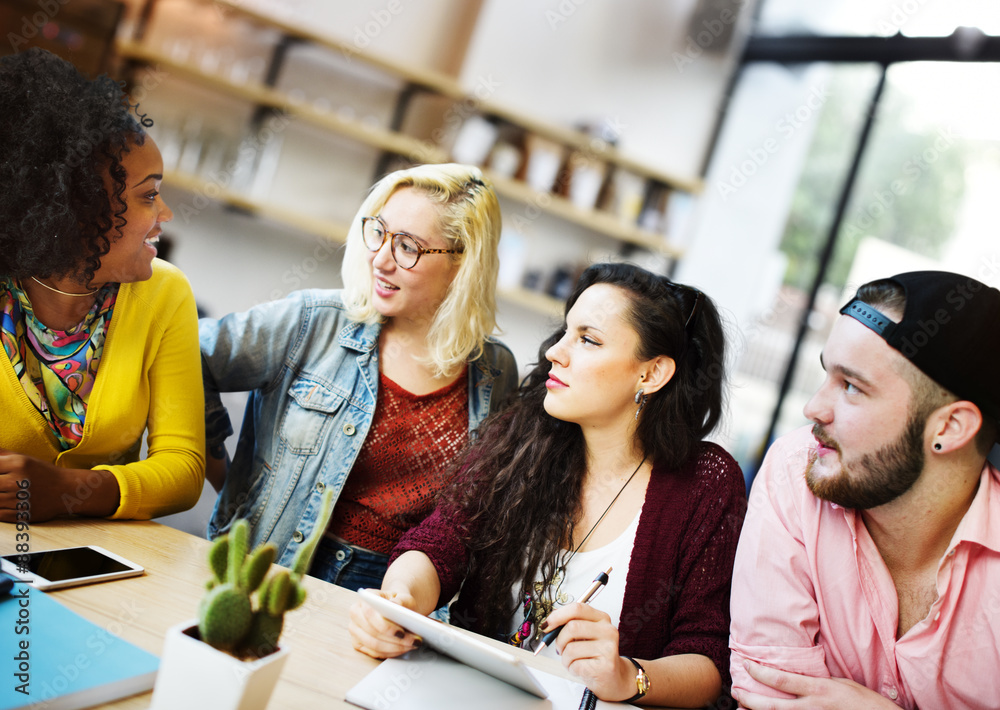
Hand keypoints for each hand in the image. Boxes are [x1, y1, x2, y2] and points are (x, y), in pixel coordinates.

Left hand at [0, 450, 68, 521]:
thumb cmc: (44, 473)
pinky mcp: (22, 515)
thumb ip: (4, 454)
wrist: (67, 490)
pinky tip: (6, 504)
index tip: (2, 475)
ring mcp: (20, 500)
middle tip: (4, 485)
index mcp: (18, 464)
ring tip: (6, 493)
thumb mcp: (26, 459)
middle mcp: (18, 481)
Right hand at [349, 588, 423, 658]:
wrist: (394, 609)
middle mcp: (356, 613)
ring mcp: (355, 630)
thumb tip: (395, 605)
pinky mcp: (358, 643)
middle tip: (413, 642)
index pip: (370, 613)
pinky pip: (374, 653)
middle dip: (395, 640)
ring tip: (411, 645)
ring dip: (395, 648)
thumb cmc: (399, 603)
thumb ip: (400, 600)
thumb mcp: (404, 598)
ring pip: (374, 645)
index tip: (402, 633)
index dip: (385, 626)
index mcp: (365, 599)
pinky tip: (403, 649)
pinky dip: (391, 653)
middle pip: (372, 633)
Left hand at [544, 602, 634, 701]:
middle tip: (560, 648)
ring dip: (565, 657)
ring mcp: (608, 648)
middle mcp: (608, 631)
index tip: (547, 625)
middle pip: (572, 627)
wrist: (613, 678)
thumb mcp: (585, 635)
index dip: (557, 615)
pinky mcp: (605, 666)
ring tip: (573, 661)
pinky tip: (580, 668)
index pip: (577, 609)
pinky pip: (575, 664)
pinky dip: (571, 668)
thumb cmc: (594, 655)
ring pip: (571, 648)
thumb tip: (548, 625)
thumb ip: (570, 625)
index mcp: (602, 618)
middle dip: (560, 640)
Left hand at [734, 660, 901, 708]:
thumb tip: (800, 677)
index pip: (781, 679)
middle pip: (772, 705)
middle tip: (735, 691)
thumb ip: (820, 682)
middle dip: (750, 698)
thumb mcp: (843, 684)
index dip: (760, 671)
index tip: (746, 664)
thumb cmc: (866, 703)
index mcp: (819, 690)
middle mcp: (813, 708)